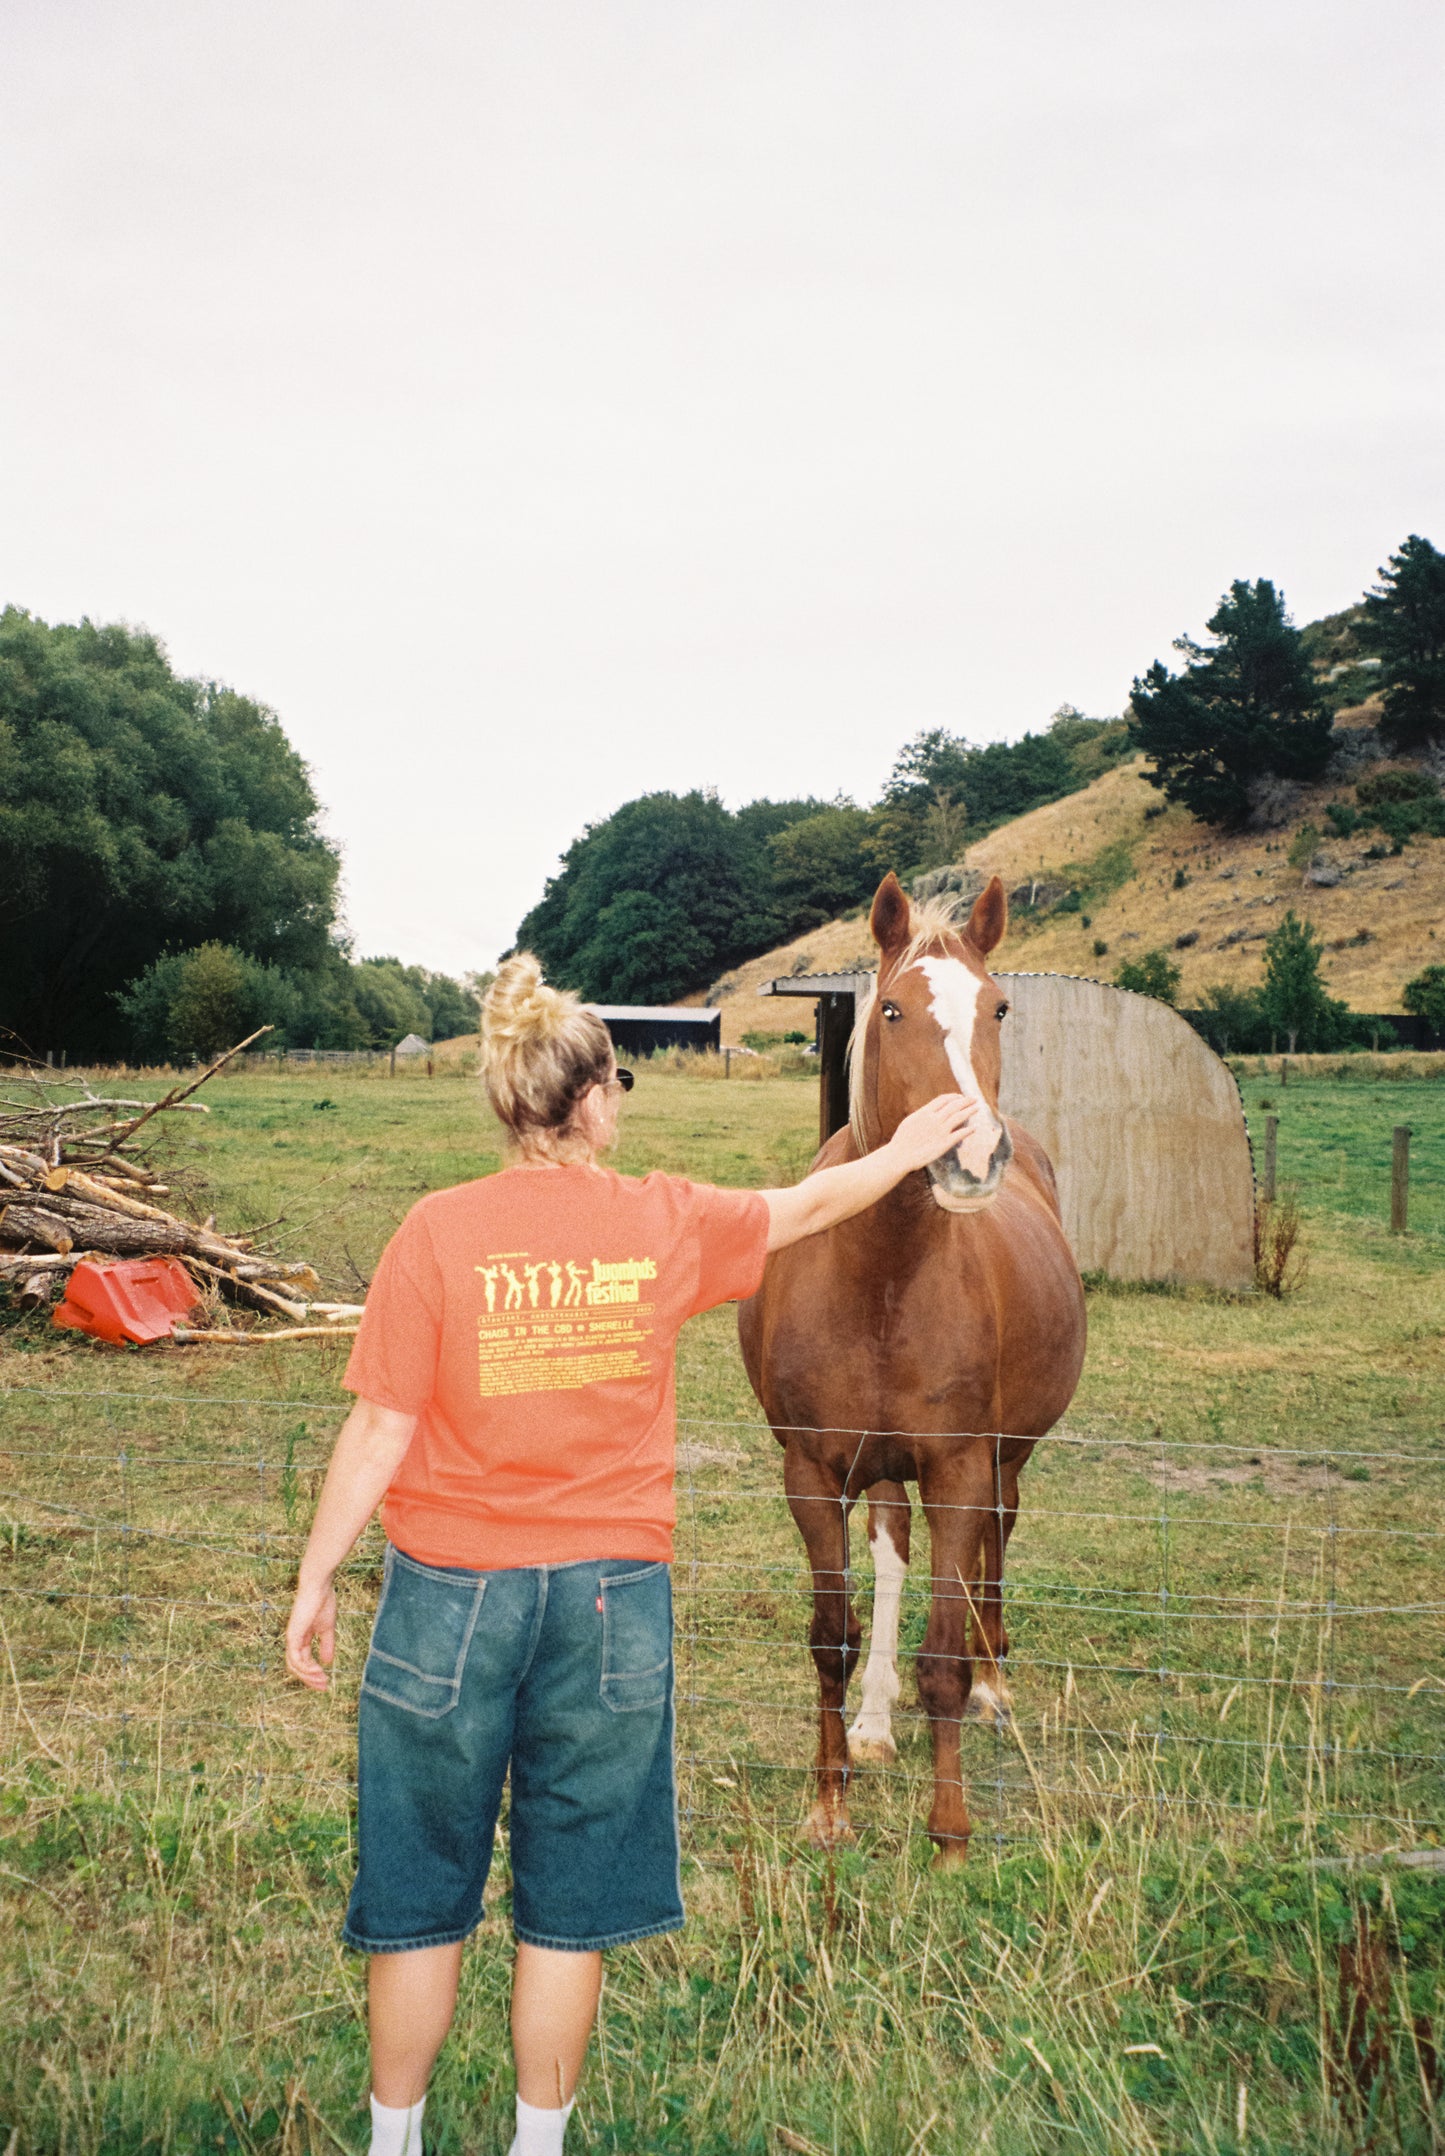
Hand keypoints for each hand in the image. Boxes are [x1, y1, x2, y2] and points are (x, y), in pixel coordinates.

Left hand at [285, 1572, 337, 1689]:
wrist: (318, 1586)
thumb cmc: (323, 1602)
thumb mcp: (327, 1628)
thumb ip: (327, 1644)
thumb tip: (327, 1662)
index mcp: (302, 1637)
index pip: (304, 1661)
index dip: (314, 1673)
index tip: (326, 1682)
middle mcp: (294, 1639)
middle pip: (297, 1667)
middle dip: (310, 1679)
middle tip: (323, 1688)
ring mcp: (292, 1638)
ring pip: (295, 1666)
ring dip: (308, 1676)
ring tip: (322, 1680)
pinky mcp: (292, 1636)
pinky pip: (295, 1659)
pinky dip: (305, 1668)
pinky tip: (318, 1670)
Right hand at [887, 1093, 978, 1173]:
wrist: (900, 1156)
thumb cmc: (902, 1140)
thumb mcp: (910, 1121)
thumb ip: (922, 1114)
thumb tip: (930, 1111)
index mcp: (925, 1112)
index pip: (943, 1099)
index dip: (953, 1097)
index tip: (960, 1097)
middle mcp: (935, 1119)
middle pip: (954, 1105)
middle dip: (966, 1101)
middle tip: (974, 1099)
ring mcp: (941, 1131)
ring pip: (959, 1117)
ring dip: (970, 1111)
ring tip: (977, 1108)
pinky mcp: (945, 1144)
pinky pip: (960, 1134)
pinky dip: (968, 1130)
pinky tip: (974, 1128)